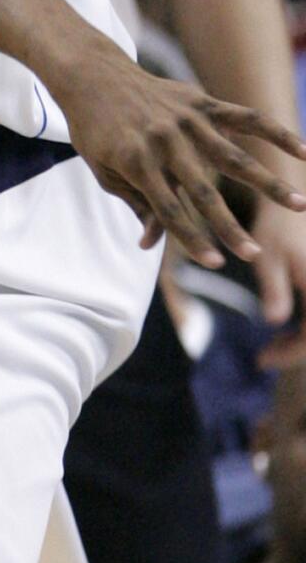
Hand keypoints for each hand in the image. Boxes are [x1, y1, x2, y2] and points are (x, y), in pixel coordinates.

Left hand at [54, 43, 305, 268]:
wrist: (93, 75)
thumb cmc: (95, 130)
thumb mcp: (105, 171)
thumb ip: (135, 203)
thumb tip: (150, 244)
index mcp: (137, 162)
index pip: (169, 211)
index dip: (192, 240)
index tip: (215, 264)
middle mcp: (166, 142)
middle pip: (205, 192)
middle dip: (229, 227)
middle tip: (253, 255)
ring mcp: (187, 120)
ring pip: (236, 157)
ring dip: (270, 184)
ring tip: (300, 205)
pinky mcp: (202, 102)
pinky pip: (246, 118)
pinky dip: (276, 133)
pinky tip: (304, 152)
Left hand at [252, 193, 305, 364]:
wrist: (294, 201)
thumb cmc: (277, 227)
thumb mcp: (267, 258)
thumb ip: (274, 289)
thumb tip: (273, 321)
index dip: (290, 354)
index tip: (261, 361)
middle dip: (298, 351)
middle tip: (264, 357)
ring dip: (304, 340)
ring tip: (274, 344)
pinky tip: (287, 327)